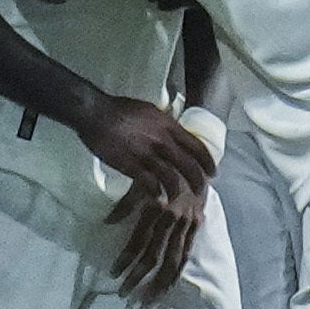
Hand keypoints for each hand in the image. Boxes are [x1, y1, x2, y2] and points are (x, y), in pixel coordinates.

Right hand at [75, 93, 215, 206]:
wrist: (97, 114)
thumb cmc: (120, 109)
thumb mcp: (150, 111)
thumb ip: (164, 123)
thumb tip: (173, 130)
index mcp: (169, 126)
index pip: (196, 146)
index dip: (207, 162)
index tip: (212, 172)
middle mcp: (163, 141)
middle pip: (189, 165)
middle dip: (197, 181)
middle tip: (200, 191)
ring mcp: (148, 155)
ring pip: (172, 178)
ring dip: (177, 191)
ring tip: (177, 199)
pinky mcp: (132, 166)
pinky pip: (150, 184)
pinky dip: (156, 193)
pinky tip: (157, 198)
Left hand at [105, 176, 202, 302]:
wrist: (196, 155)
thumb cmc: (163, 166)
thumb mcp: (140, 179)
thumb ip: (125, 203)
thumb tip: (106, 223)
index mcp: (159, 207)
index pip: (139, 241)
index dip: (125, 259)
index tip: (113, 273)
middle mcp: (174, 219)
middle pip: (155, 255)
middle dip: (138, 277)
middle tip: (124, 294)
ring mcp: (188, 225)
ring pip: (173, 261)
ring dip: (158, 282)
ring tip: (146, 301)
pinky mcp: (198, 226)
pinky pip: (186, 254)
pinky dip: (176, 273)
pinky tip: (167, 288)